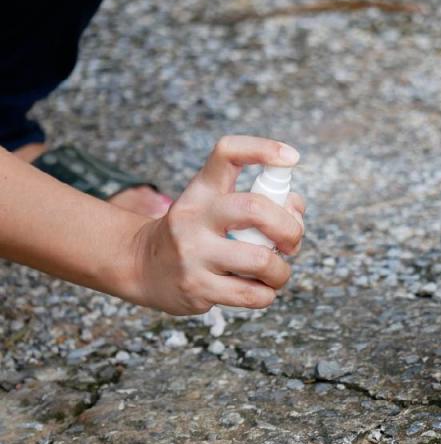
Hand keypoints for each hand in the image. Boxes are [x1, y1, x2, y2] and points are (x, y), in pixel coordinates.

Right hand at [130, 136, 304, 314]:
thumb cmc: (195, 234)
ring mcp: (193, 253)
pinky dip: (267, 294)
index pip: (228, 153)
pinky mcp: (197, 287)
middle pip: (255, 208)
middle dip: (289, 228)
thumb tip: (295, 209)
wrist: (143, 267)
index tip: (292, 158)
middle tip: (292, 242)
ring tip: (276, 272)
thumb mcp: (214, 207)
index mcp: (202, 190)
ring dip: (281, 270)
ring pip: (260, 260)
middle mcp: (194, 217)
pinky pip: (252, 294)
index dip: (264, 149)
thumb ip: (258, 201)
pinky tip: (259, 289)